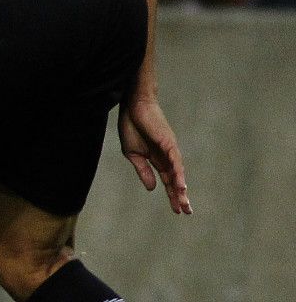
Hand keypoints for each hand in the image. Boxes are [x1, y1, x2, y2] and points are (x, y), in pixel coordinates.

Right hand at [119, 95, 190, 213]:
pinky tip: (180, 185)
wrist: (132, 106)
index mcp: (157, 160)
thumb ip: (143, 171)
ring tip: (184, 203)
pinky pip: (175, 161)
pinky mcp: (168, 143)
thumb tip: (153, 189)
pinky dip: (178, 174)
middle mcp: (167, 157)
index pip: (167, 181)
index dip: (172, 195)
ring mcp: (169, 150)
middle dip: (180, 196)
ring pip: (178, 173)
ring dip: (181, 189)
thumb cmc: (131, 126)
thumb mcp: (133, 154)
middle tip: (186, 212)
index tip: (177, 210)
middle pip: (175, 180)